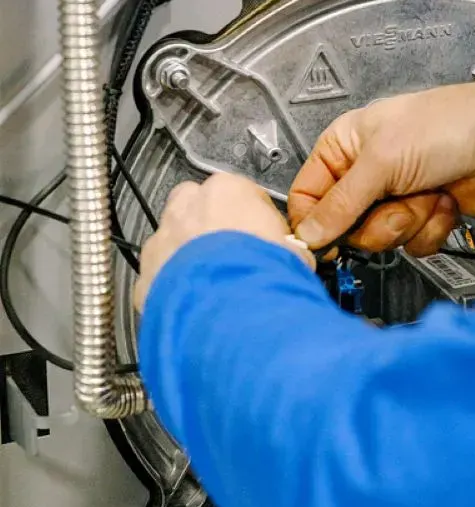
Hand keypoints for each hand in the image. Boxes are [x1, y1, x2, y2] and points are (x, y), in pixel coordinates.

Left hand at [134, 172, 314, 311]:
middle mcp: (188, 208)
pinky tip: (194, 304)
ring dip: (189, 256)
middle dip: (211, 226)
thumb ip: (286, 248)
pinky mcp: (146, 274)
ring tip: (214, 284)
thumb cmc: (262, 276)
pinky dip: (171, 287)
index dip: (254, 219)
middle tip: (234, 254)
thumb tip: (292, 259)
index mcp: (227, 192)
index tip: (262, 239)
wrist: (231, 314)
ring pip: (172, 239)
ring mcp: (163, 239)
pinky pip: (158, 276)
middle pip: (196, 206)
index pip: (242, 194)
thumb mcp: (295, 254)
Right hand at [288, 79, 474, 255]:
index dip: (313, 223)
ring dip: (408, 221)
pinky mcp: (423, 215)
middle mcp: (366, 174)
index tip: (323, 242)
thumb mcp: (381, 161)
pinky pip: (412, 244)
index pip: (307, 196)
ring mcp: (396, 197)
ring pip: (381, 239)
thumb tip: (308, 233)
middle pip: (346, 226)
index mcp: (343, 149)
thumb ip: (340, 203)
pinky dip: (431, 226)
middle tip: (396, 199)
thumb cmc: (444, 126)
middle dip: (377, 220)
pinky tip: (443, 200)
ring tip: (426, 193)